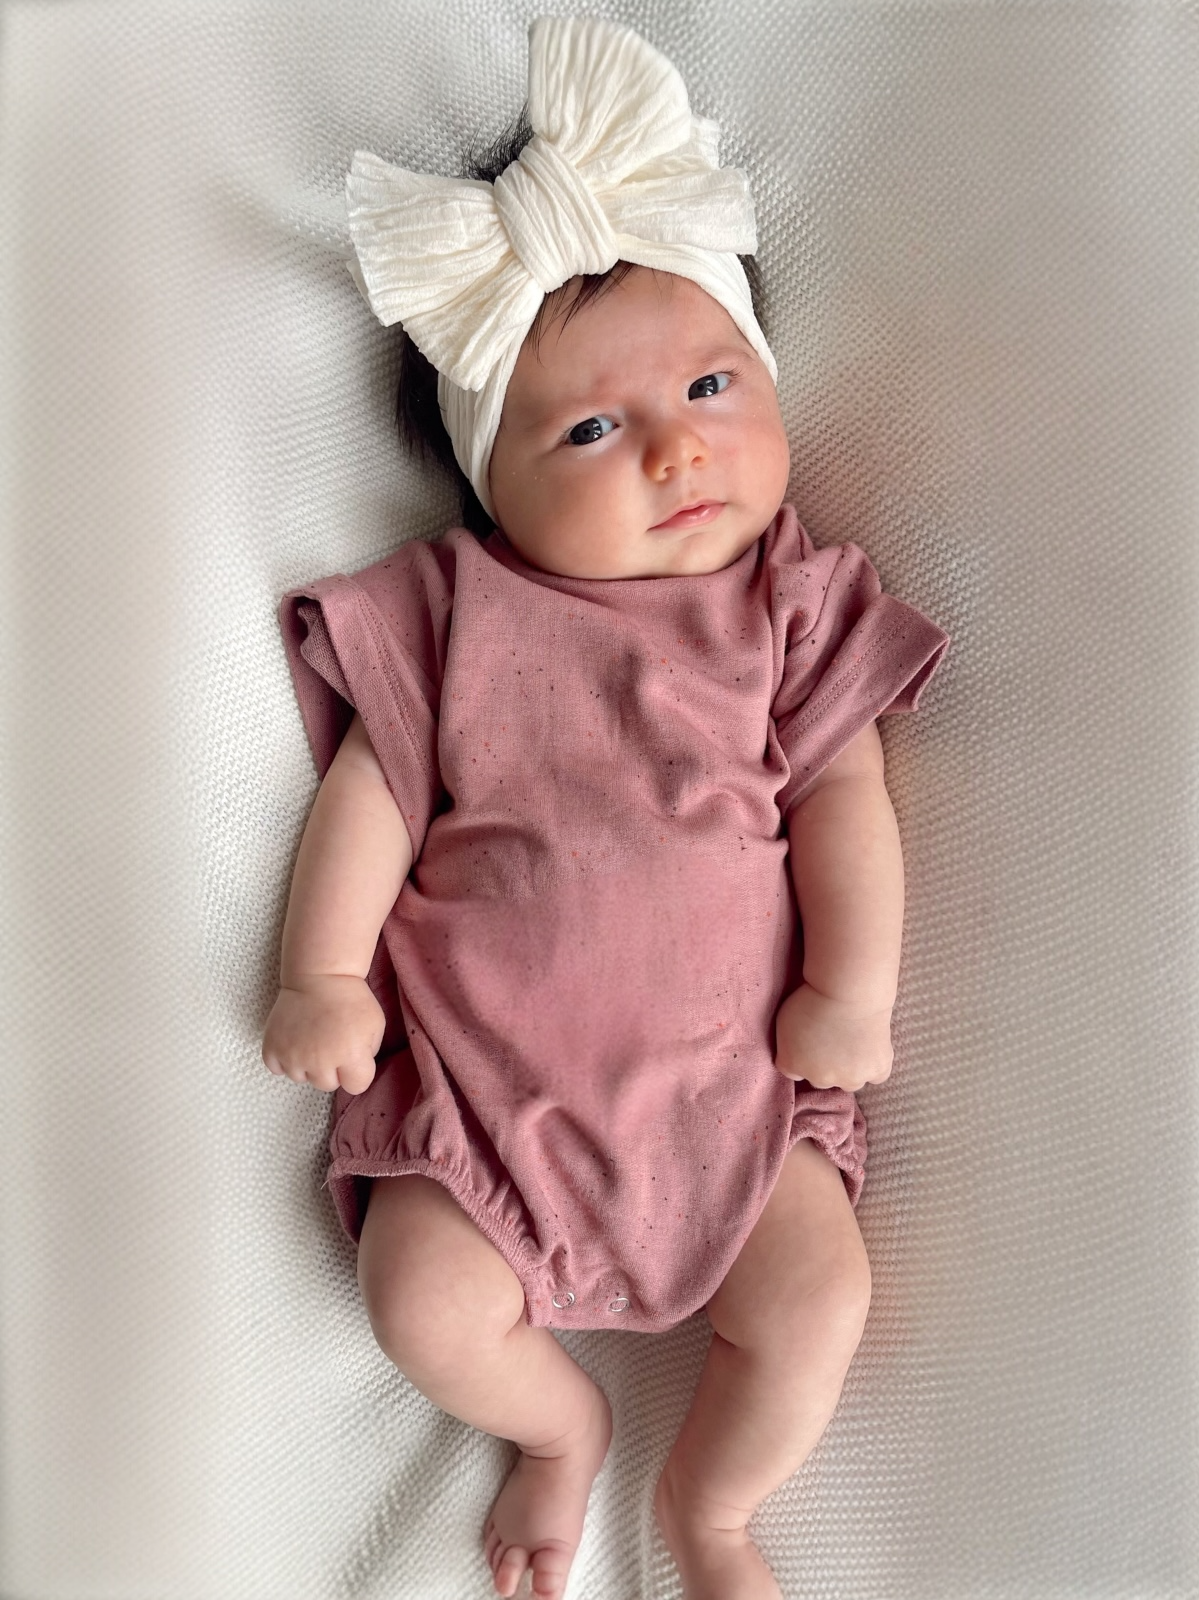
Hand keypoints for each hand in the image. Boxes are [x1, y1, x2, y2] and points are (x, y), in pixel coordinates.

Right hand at [261, 973, 382, 1094]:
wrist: (319, 975)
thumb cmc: (351, 999)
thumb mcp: (375, 1026)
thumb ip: (368, 1055)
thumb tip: (354, 1071)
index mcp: (350, 1055)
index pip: (356, 1086)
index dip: (357, 1072)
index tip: (353, 1056)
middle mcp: (320, 1061)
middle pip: (327, 1085)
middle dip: (332, 1069)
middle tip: (331, 1043)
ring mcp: (293, 1056)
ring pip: (302, 1078)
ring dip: (307, 1064)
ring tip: (312, 1039)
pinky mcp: (272, 1048)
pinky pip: (277, 1068)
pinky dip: (284, 1059)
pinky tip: (294, 1042)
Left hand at [774, 982, 893, 1091]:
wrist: (848, 992)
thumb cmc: (813, 998)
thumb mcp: (784, 1019)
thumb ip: (788, 1043)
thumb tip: (798, 1050)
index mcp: (792, 1064)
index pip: (793, 1072)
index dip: (802, 1058)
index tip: (809, 1044)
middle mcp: (820, 1079)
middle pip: (820, 1080)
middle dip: (824, 1065)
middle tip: (832, 1041)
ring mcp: (850, 1078)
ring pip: (849, 1082)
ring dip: (849, 1070)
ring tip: (853, 1045)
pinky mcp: (876, 1071)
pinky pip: (876, 1076)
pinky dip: (874, 1066)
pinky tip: (872, 1052)